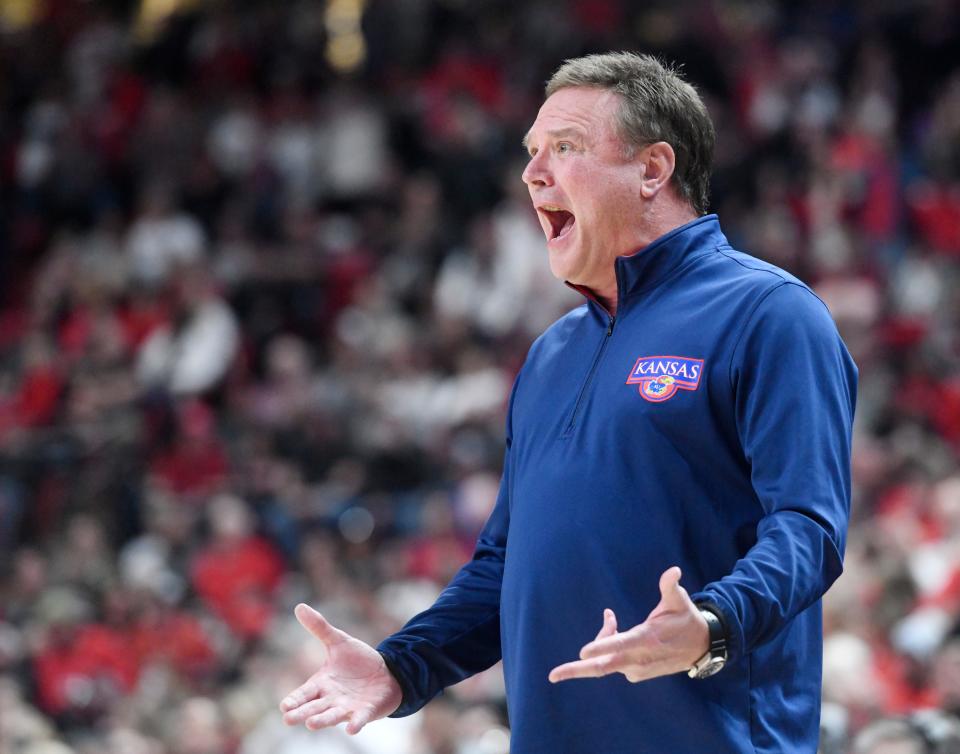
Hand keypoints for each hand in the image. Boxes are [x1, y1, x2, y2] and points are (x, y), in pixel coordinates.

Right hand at [280, 604, 402, 734]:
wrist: (386, 672)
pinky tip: (351, 728)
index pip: (304, 693)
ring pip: (332, 716)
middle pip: (314, 707)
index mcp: (322, 684)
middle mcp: (332, 699)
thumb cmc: (358, 661)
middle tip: (288, 719)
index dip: (294, 700)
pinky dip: (355, 723)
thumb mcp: (338, 642)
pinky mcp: (366, 711)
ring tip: (311, 724)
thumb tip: (299, 606)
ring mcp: (348, 707)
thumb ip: (320, 628)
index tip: (283, 706)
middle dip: (302, 713)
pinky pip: (359, 719)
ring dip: (323, 720)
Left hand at [548, 567, 708, 683]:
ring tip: (610, 618)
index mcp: (647, 639)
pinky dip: (607, 646)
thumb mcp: (679, 601)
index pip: (621, 645)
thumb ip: (671, 587)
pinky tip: (614, 629)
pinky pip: (612, 661)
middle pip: (604, 667)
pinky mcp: (636, 674)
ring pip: (606, 659)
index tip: (583, 652)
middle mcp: (639, 659)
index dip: (602, 646)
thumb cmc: (686, 620)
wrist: (700, 648)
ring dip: (601, 640)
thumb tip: (673, 570)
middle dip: (577, 670)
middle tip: (554, 674)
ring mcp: (637, 669)